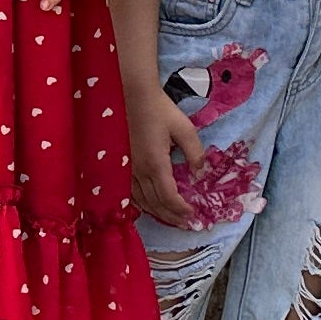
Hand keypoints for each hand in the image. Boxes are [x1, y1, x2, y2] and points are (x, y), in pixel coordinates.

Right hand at [127, 83, 202, 224]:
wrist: (132, 96)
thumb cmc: (159, 110)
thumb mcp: (184, 128)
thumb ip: (195, 152)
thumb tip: (199, 172)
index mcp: (156, 164)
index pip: (169, 197)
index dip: (180, 209)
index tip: (192, 214)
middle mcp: (140, 171)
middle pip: (155, 204)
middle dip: (171, 216)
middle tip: (184, 224)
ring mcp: (128, 169)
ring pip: (142, 200)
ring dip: (157, 213)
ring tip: (170, 218)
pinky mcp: (121, 164)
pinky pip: (131, 192)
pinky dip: (142, 203)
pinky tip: (148, 205)